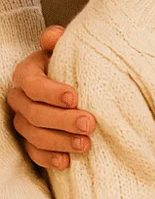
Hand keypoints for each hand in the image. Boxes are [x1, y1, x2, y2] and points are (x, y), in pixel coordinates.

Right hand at [6, 25, 94, 169]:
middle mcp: (19, 98)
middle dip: (63, 120)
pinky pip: (33, 153)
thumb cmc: (71, 60)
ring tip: (86, 144)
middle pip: (35, 114)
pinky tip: (66, 162)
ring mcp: (22, 120)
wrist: (72, 77)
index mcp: (26, 73)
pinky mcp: (29, 138)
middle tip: (90, 124)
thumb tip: (52, 36)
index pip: (32, 84)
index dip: (51, 92)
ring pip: (34, 135)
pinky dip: (49, 159)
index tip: (75, 97)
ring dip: (60, 142)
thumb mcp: (68, 47)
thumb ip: (59, 41)